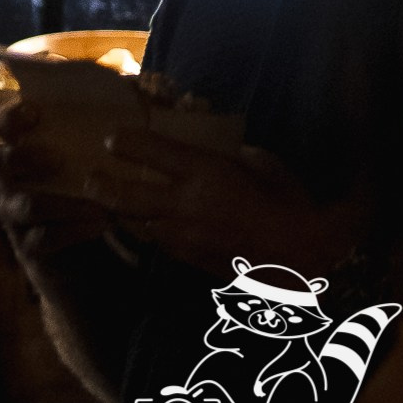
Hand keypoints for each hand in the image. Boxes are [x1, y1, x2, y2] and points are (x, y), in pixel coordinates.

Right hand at [0, 100, 117, 261]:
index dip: (8, 119)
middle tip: (58, 158)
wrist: (89, 271)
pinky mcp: (29, 250)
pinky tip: (101, 225)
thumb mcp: (94, 175)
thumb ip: (97, 146)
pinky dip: (74, 230)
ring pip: (25, 204)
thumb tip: (129, 103)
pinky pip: (43, 238)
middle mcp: (12, 187)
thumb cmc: (91, 211)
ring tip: (99, 204)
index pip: (1, 133)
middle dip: (24, 157)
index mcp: (24, 162)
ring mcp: (16, 220)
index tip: (34, 112)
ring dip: (63, 202)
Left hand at [81, 128, 352, 275]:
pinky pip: (159, 244)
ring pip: (138, 224)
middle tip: (89, 180)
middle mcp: (186, 205)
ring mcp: (185, 236)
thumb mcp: (272, 169)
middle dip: (102, 186)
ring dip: (123, 214)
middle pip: (127, 195)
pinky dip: (149, 234)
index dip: (126, 142)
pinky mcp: (191, 260)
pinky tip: (150, 228)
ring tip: (110, 205)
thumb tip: (233, 150)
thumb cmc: (295, 209)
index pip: (152, 151)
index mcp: (206, 174)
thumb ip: (244, 157)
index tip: (111, 138)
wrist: (312, 265)